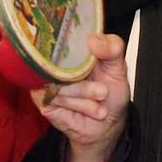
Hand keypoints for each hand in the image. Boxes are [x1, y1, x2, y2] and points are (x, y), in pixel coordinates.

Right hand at [35, 31, 129, 161]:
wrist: (107, 124)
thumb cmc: (111, 93)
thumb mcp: (118, 68)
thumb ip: (113, 48)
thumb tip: (93, 38)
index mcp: (75, 49)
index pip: (66, 36)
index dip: (78, 47)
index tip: (95, 63)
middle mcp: (57, 62)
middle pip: (60, 64)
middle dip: (85, 84)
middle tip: (104, 92)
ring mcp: (47, 80)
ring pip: (61, 84)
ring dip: (85, 98)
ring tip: (99, 102)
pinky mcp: (43, 99)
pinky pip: (55, 99)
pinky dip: (77, 106)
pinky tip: (89, 110)